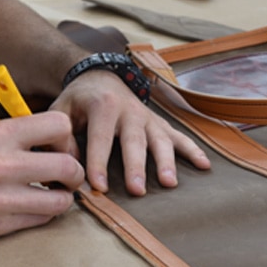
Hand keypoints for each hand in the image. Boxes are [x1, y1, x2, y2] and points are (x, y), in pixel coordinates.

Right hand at [0, 111, 84, 239]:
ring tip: (51, 192)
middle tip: (65, 174)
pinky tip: (32, 205)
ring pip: (61, 201)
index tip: (59, 145)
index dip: (65, 137)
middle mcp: (3, 166)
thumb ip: (14, 135)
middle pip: (69, 167)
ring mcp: (1, 199)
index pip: (59, 126)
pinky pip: (40, 220)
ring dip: (63, 197)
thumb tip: (50, 140)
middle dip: (74, 171)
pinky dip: (43, 213)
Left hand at [49, 69, 210, 195]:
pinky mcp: (160, 123)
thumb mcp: (61, 110)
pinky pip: (179, 137)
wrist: (100, 76)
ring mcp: (148, 117)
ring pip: (160, 139)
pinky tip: (205, 166)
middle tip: (137, 190)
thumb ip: (62, 136)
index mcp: (103, 106)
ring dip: (166, 161)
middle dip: (136, 166)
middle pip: (134, 141)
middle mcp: (130, 110)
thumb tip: (68, 163)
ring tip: (170, 182)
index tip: (98, 186)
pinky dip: (193, 150)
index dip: (99, 162)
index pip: (101, 137)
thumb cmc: (79, 100)